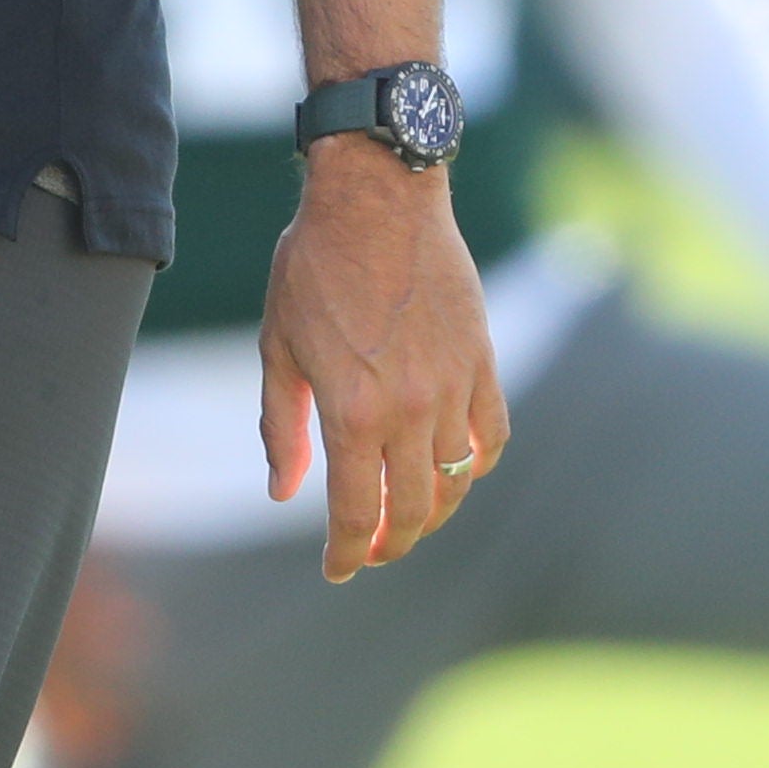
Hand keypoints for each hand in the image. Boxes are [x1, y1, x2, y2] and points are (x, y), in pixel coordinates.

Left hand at [254, 138, 503, 582]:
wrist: (377, 198)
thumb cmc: (314, 266)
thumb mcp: (277, 347)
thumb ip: (282, 426)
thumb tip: (284, 492)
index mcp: (351, 411)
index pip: (355, 513)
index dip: (346, 553)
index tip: (337, 569)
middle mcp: (409, 409)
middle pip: (411, 511)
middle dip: (389, 544)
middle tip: (370, 552)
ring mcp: (453, 386)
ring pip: (454, 482)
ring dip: (430, 513)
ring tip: (406, 519)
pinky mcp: (482, 361)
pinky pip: (491, 435)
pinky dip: (476, 465)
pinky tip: (455, 471)